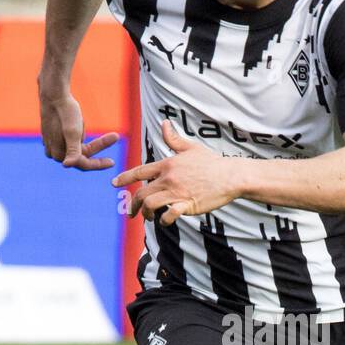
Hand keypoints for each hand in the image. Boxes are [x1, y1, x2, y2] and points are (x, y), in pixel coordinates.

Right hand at [39, 87, 118, 170]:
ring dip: (85, 135)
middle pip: (82, 154)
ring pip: (78, 146)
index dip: (99, 164)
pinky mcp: (53, 137)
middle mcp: (54, 153)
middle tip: (115, 136)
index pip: (84, 164)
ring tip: (81, 120)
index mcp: (59, 154)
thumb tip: (66, 165)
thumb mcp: (73, 131)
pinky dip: (80, 132)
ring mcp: (52, 145)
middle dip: (97, 145)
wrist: (53, 94)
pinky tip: (78, 121)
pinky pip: (72, 139)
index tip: (113, 162)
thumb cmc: (65, 112)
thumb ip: (72, 150)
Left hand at [112, 120, 241, 225]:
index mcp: (168, 165)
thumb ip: (174, 139)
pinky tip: (165, 221)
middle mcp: (169, 178)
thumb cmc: (211, 162)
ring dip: (146, 213)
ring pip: (151, 204)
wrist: (230, 176)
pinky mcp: (187, 204)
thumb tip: (164, 123)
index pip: (140, 171)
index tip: (114, 183)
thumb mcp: (191, 148)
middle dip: (133, 204)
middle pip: (142, 193)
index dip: (125, 177)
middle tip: (131, 212)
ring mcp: (177, 192)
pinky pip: (169, 215)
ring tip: (149, 218)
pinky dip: (164, 220)